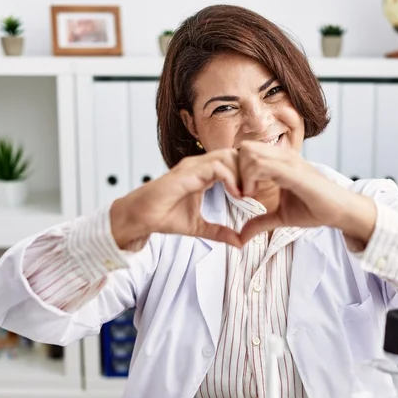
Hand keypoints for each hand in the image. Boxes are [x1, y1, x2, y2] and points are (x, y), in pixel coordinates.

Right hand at [110, 149, 242, 248]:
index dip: (246, 175)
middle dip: (247, 171)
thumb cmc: (164, 217)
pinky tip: (236, 194)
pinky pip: (216, 167)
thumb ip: (219, 232)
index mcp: (203, 174)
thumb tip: (239, 243)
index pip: (232, 163)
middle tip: (255, 192)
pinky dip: (230, 178)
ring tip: (247, 194)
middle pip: (233, 155)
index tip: (254, 194)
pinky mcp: (188, 172)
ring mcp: (193, 167)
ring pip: (227, 156)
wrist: (142, 217)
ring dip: (241, 174)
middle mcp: (199, 166)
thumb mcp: (199, 227)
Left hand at [235, 141, 376, 245]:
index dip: (237, 170)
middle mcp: (283, 156)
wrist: (339, 211)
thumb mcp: (281, 217)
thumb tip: (241, 237)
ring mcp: (289, 162)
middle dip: (235, 170)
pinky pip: (263, 165)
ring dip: (241, 175)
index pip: (248, 151)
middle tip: (239, 192)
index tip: (238, 192)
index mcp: (279, 161)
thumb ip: (260, 222)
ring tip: (246, 195)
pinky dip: (250, 179)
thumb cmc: (315, 209)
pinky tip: (251, 195)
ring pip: (250, 153)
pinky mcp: (293, 172)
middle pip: (245, 148)